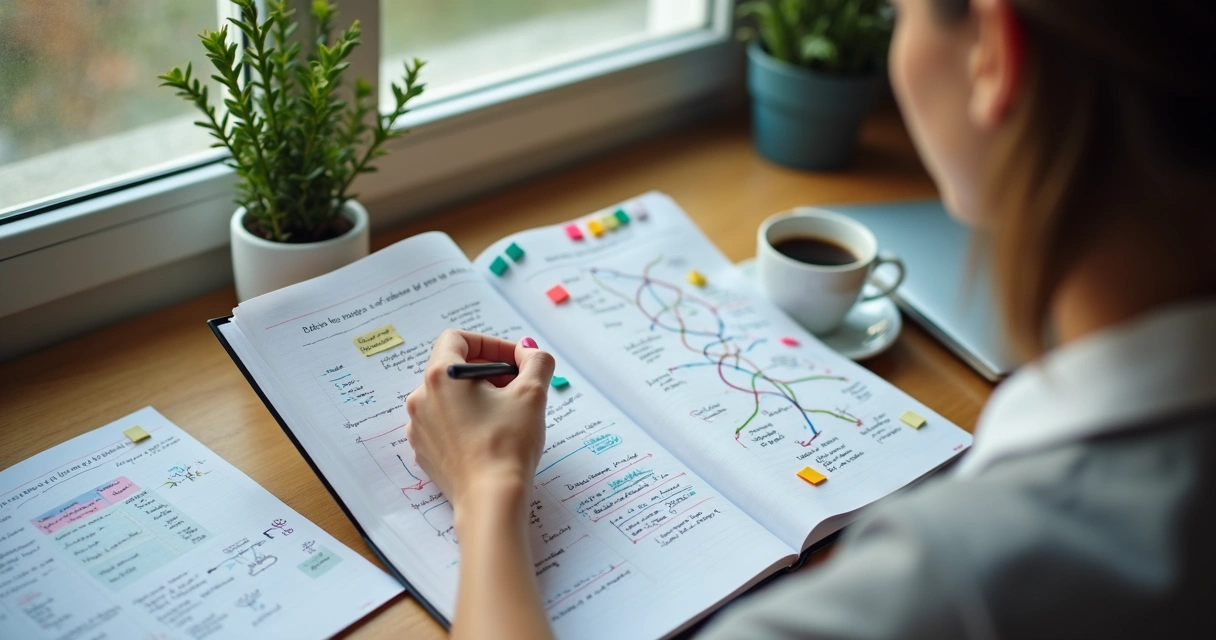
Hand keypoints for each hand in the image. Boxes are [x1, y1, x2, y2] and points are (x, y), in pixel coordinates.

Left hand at [405, 330, 555, 522]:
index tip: (514, 361)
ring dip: (477, 397)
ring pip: (449, 398)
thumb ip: (536, 362)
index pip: (458, 339)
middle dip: (488, 372)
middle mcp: (421, 398)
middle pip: (454, 369)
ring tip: (506, 414)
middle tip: (517, 387)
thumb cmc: (509, 443)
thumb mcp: (532, 393)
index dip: (490, 343)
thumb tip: (530, 352)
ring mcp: (419, 427)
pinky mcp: (424, 452)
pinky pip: (444, 424)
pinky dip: (465, 422)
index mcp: (441, 376)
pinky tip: (490, 437)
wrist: (491, 499)